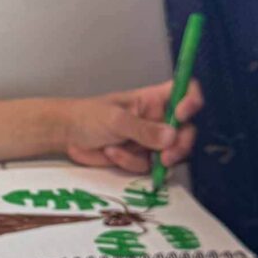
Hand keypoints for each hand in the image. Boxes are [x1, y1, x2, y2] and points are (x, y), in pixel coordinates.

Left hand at [65, 79, 203, 172]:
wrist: (66, 136)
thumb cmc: (88, 116)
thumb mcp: (115, 119)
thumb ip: (143, 129)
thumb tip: (172, 137)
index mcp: (153, 99)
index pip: (184, 90)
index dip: (191, 100)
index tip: (182, 114)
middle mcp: (158, 119)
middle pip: (186, 130)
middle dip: (179, 145)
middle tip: (166, 158)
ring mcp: (150, 141)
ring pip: (169, 154)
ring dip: (148, 159)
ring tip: (118, 152)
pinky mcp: (141, 159)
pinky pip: (148, 167)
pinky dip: (130, 163)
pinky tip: (111, 153)